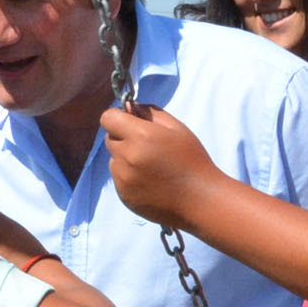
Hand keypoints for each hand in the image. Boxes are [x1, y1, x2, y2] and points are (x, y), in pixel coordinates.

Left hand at [100, 102, 224, 228]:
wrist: (200, 200)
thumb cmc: (192, 160)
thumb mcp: (178, 129)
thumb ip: (151, 113)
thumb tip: (130, 106)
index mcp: (141, 136)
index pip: (108, 118)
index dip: (117, 117)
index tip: (128, 121)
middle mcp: (127, 157)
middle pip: (110, 138)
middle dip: (123, 137)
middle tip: (146, 145)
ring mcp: (124, 178)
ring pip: (114, 159)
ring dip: (126, 158)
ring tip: (152, 167)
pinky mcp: (123, 195)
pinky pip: (118, 178)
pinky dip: (129, 177)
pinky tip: (151, 181)